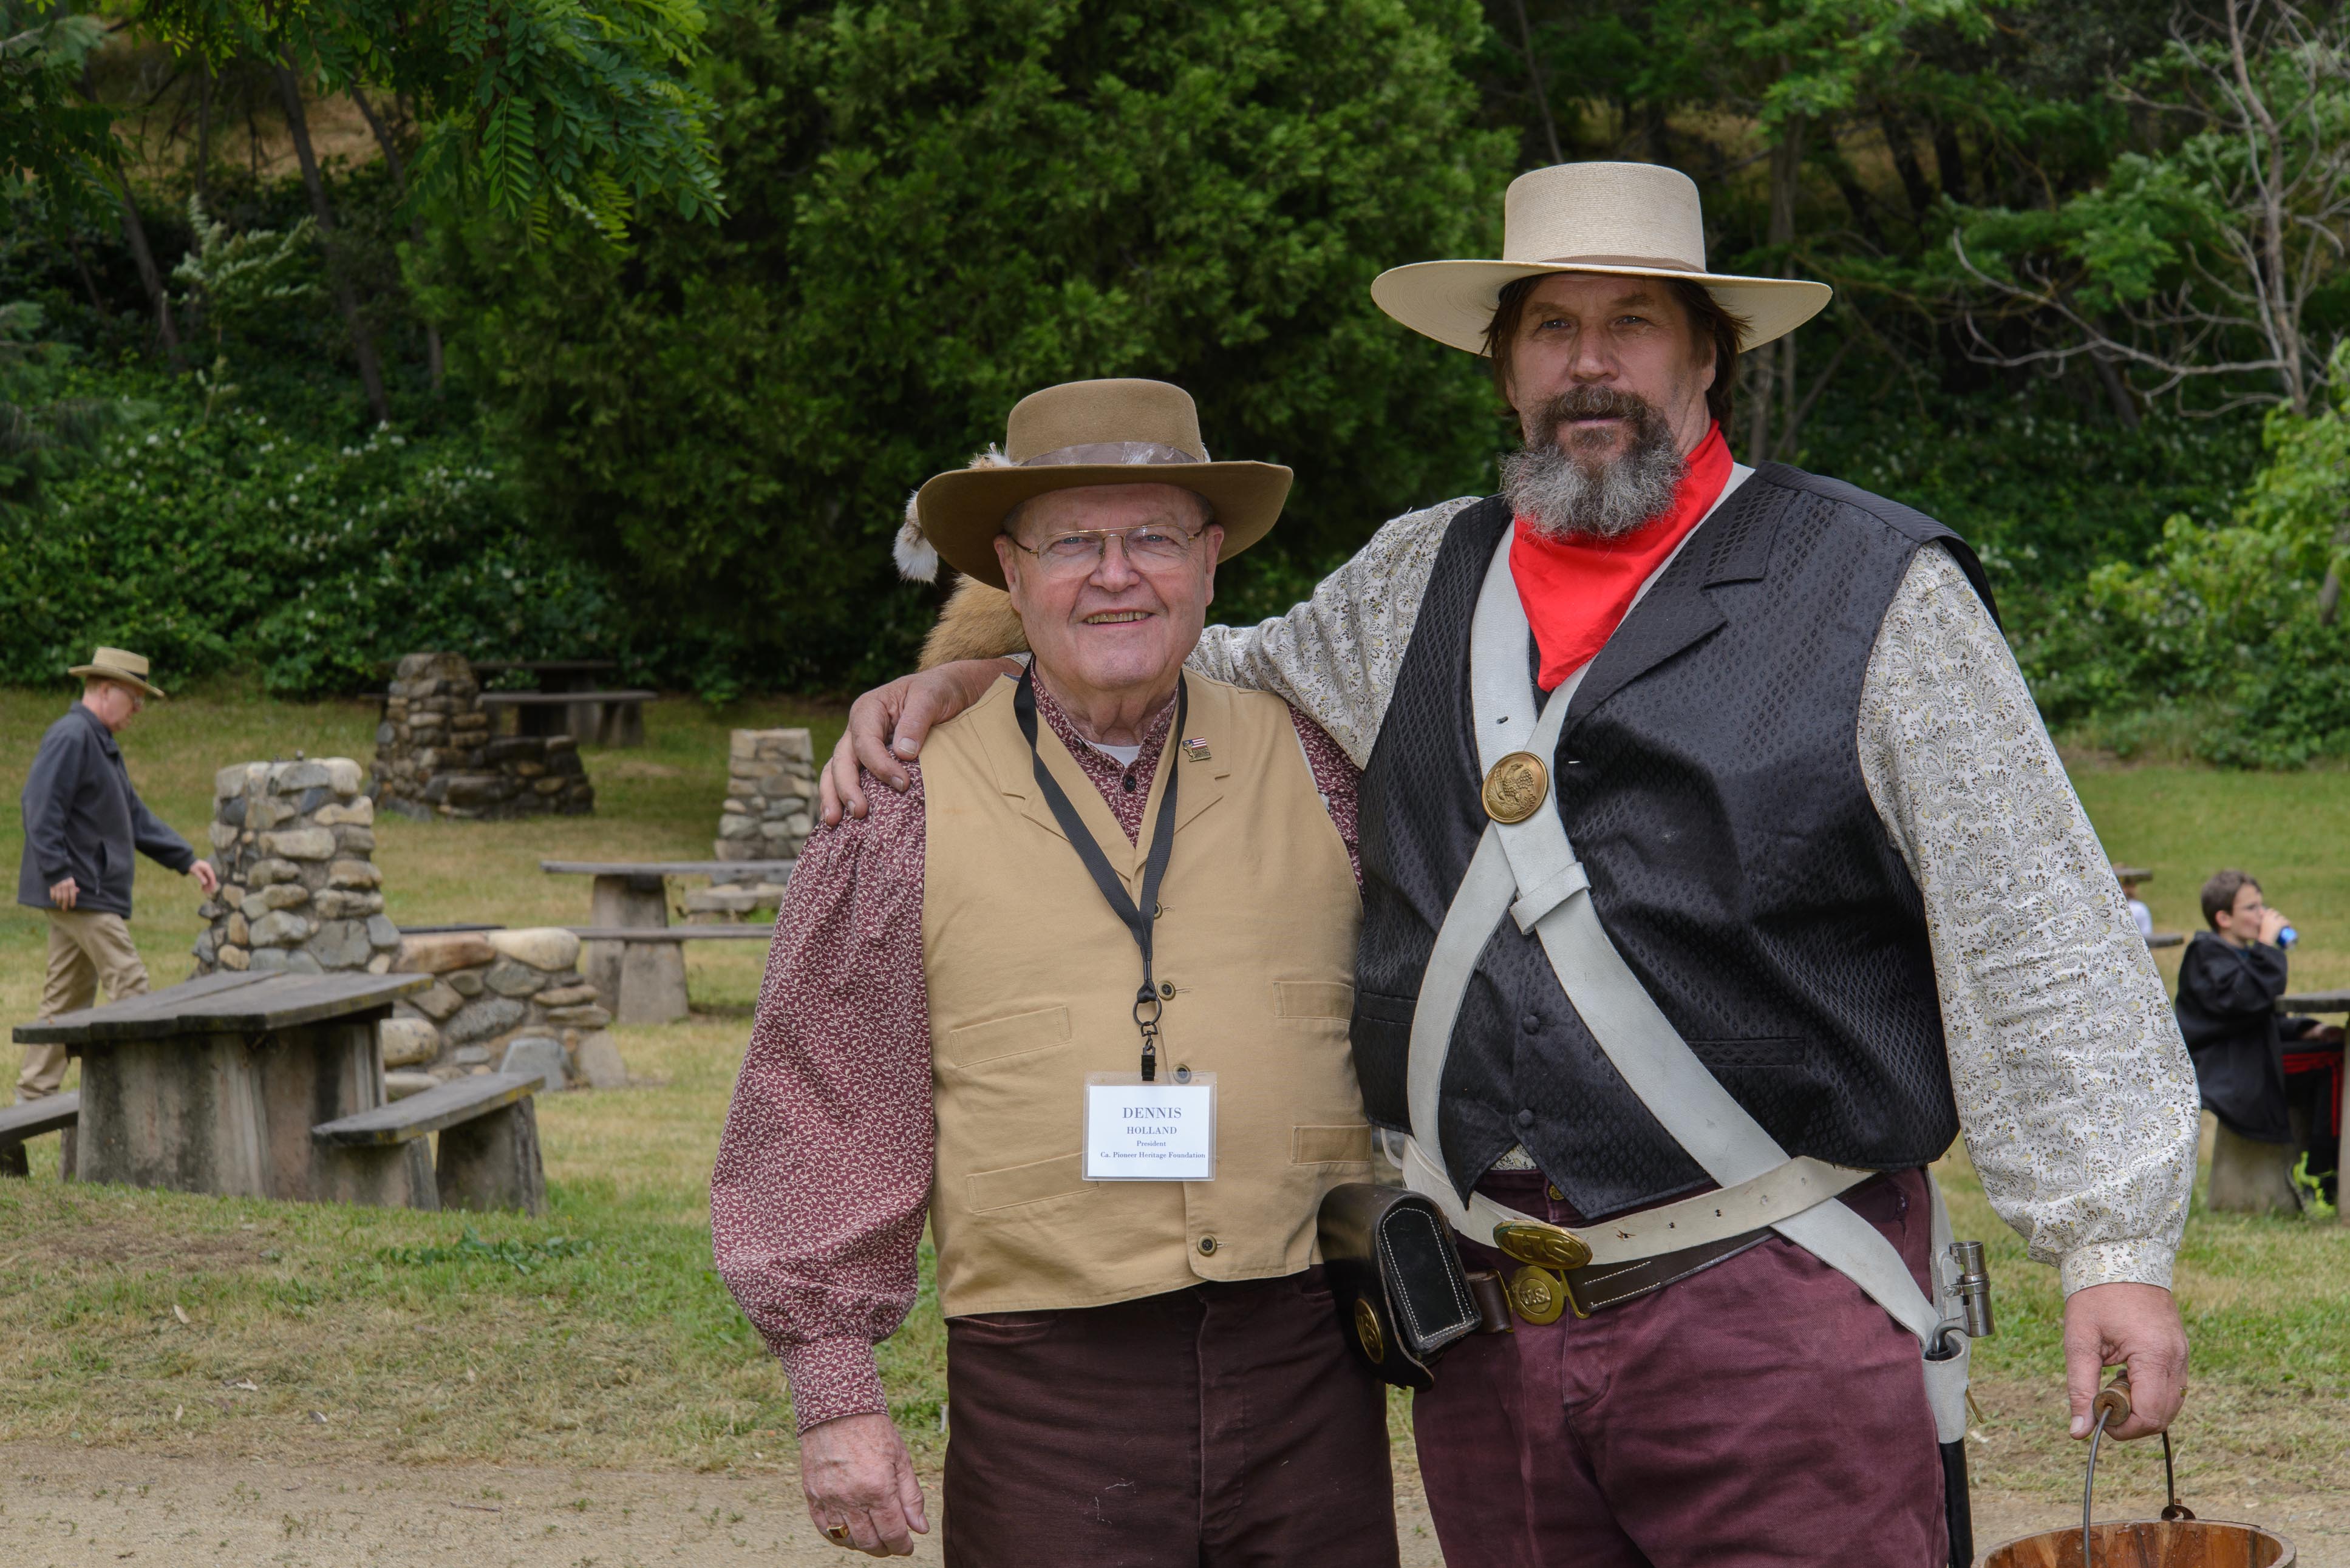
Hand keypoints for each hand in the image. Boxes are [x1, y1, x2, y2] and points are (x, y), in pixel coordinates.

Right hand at [48, 876, 76, 909]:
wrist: (56, 869)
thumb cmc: (65, 875)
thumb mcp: (71, 879)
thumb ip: (73, 886)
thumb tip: (77, 891)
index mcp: (71, 884)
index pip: (73, 895)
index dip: (72, 901)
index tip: (72, 906)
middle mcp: (65, 886)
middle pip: (65, 898)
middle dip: (65, 905)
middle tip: (65, 909)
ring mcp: (57, 886)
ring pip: (58, 897)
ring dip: (59, 902)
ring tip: (59, 904)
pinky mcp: (51, 886)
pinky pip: (52, 894)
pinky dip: (53, 898)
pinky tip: (54, 899)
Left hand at [191, 861, 220, 896]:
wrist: (186, 862)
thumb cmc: (191, 865)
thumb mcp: (195, 871)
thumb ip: (200, 877)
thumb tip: (205, 883)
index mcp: (207, 868)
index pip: (212, 876)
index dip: (212, 883)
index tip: (212, 888)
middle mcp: (208, 869)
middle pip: (210, 879)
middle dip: (210, 885)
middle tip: (208, 892)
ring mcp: (206, 871)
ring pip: (208, 880)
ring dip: (207, 886)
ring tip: (205, 892)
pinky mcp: (203, 873)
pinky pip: (205, 879)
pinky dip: (204, 884)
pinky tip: (202, 889)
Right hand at [797, 1411, 928, 1555]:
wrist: (837, 1409)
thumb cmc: (873, 1431)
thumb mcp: (901, 1459)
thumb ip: (911, 1497)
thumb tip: (920, 1528)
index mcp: (878, 1489)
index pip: (892, 1533)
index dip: (902, 1546)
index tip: (908, 1548)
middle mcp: (851, 1498)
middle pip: (869, 1541)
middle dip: (884, 1548)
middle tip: (892, 1545)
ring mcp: (829, 1498)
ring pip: (846, 1539)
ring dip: (862, 1545)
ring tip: (873, 1539)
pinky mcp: (812, 1495)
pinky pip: (824, 1528)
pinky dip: (837, 1537)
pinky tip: (849, 1534)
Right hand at [819, 659, 1019, 823]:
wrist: (948, 691)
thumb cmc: (939, 691)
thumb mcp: (931, 697)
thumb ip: (916, 720)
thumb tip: (903, 753)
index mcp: (868, 709)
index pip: (865, 742)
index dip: (879, 765)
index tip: (903, 784)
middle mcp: (858, 728)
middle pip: (842, 759)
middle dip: (846, 787)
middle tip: (860, 813)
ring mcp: (860, 746)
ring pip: (836, 771)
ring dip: (833, 797)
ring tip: (834, 822)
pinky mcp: (868, 761)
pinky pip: (849, 778)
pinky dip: (841, 797)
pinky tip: (841, 821)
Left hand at [2064, 1281, 2187, 1441]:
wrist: (2118, 1255)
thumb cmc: (2095, 1294)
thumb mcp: (2079, 1341)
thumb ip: (2080, 1388)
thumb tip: (2078, 1432)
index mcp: (2154, 1354)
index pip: (2151, 1415)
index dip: (2124, 1427)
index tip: (2098, 1417)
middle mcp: (2177, 1357)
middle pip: (2165, 1416)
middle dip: (2132, 1420)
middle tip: (2102, 1399)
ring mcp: (2183, 1353)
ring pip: (2172, 1405)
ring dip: (2142, 1407)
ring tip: (2112, 1382)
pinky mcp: (2181, 1350)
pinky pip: (2173, 1387)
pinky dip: (2151, 1393)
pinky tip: (2126, 1375)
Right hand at [2258, 908, 2288, 943]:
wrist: (2265, 940)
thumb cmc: (2262, 935)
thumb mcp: (2260, 928)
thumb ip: (2261, 925)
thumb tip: (2262, 925)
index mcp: (2264, 916)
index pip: (2270, 910)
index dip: (2273, 912)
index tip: (2275, 916)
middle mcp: (2269, 917)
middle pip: (2277, 913)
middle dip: (2279, 915)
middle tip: (2281, 921)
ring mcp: (2275, 920)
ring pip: (2282, 917)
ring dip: (2284, 920)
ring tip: (2286, 924)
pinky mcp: (2280, 923)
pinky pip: (2286, 922)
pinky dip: (2288, 924)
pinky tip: (2289, 926)